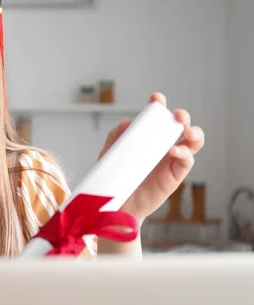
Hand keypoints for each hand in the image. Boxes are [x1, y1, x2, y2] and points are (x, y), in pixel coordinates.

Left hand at [98, 93, 204, 222]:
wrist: (116, 205)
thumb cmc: (114, 179)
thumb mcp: (109, 155)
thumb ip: (116, 137)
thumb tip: (126, 122)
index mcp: (147, 137)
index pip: (156, 117)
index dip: (159, 105)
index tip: (156, 99)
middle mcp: (162, 145)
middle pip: (180, 125)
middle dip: (182, 116)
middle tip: (177, 116)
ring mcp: (171, 160)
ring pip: (193, 141)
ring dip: (194, 132)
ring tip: (186, 132)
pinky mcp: (175, 175)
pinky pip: (187, 161)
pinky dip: (185, 153)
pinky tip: (175, 151)